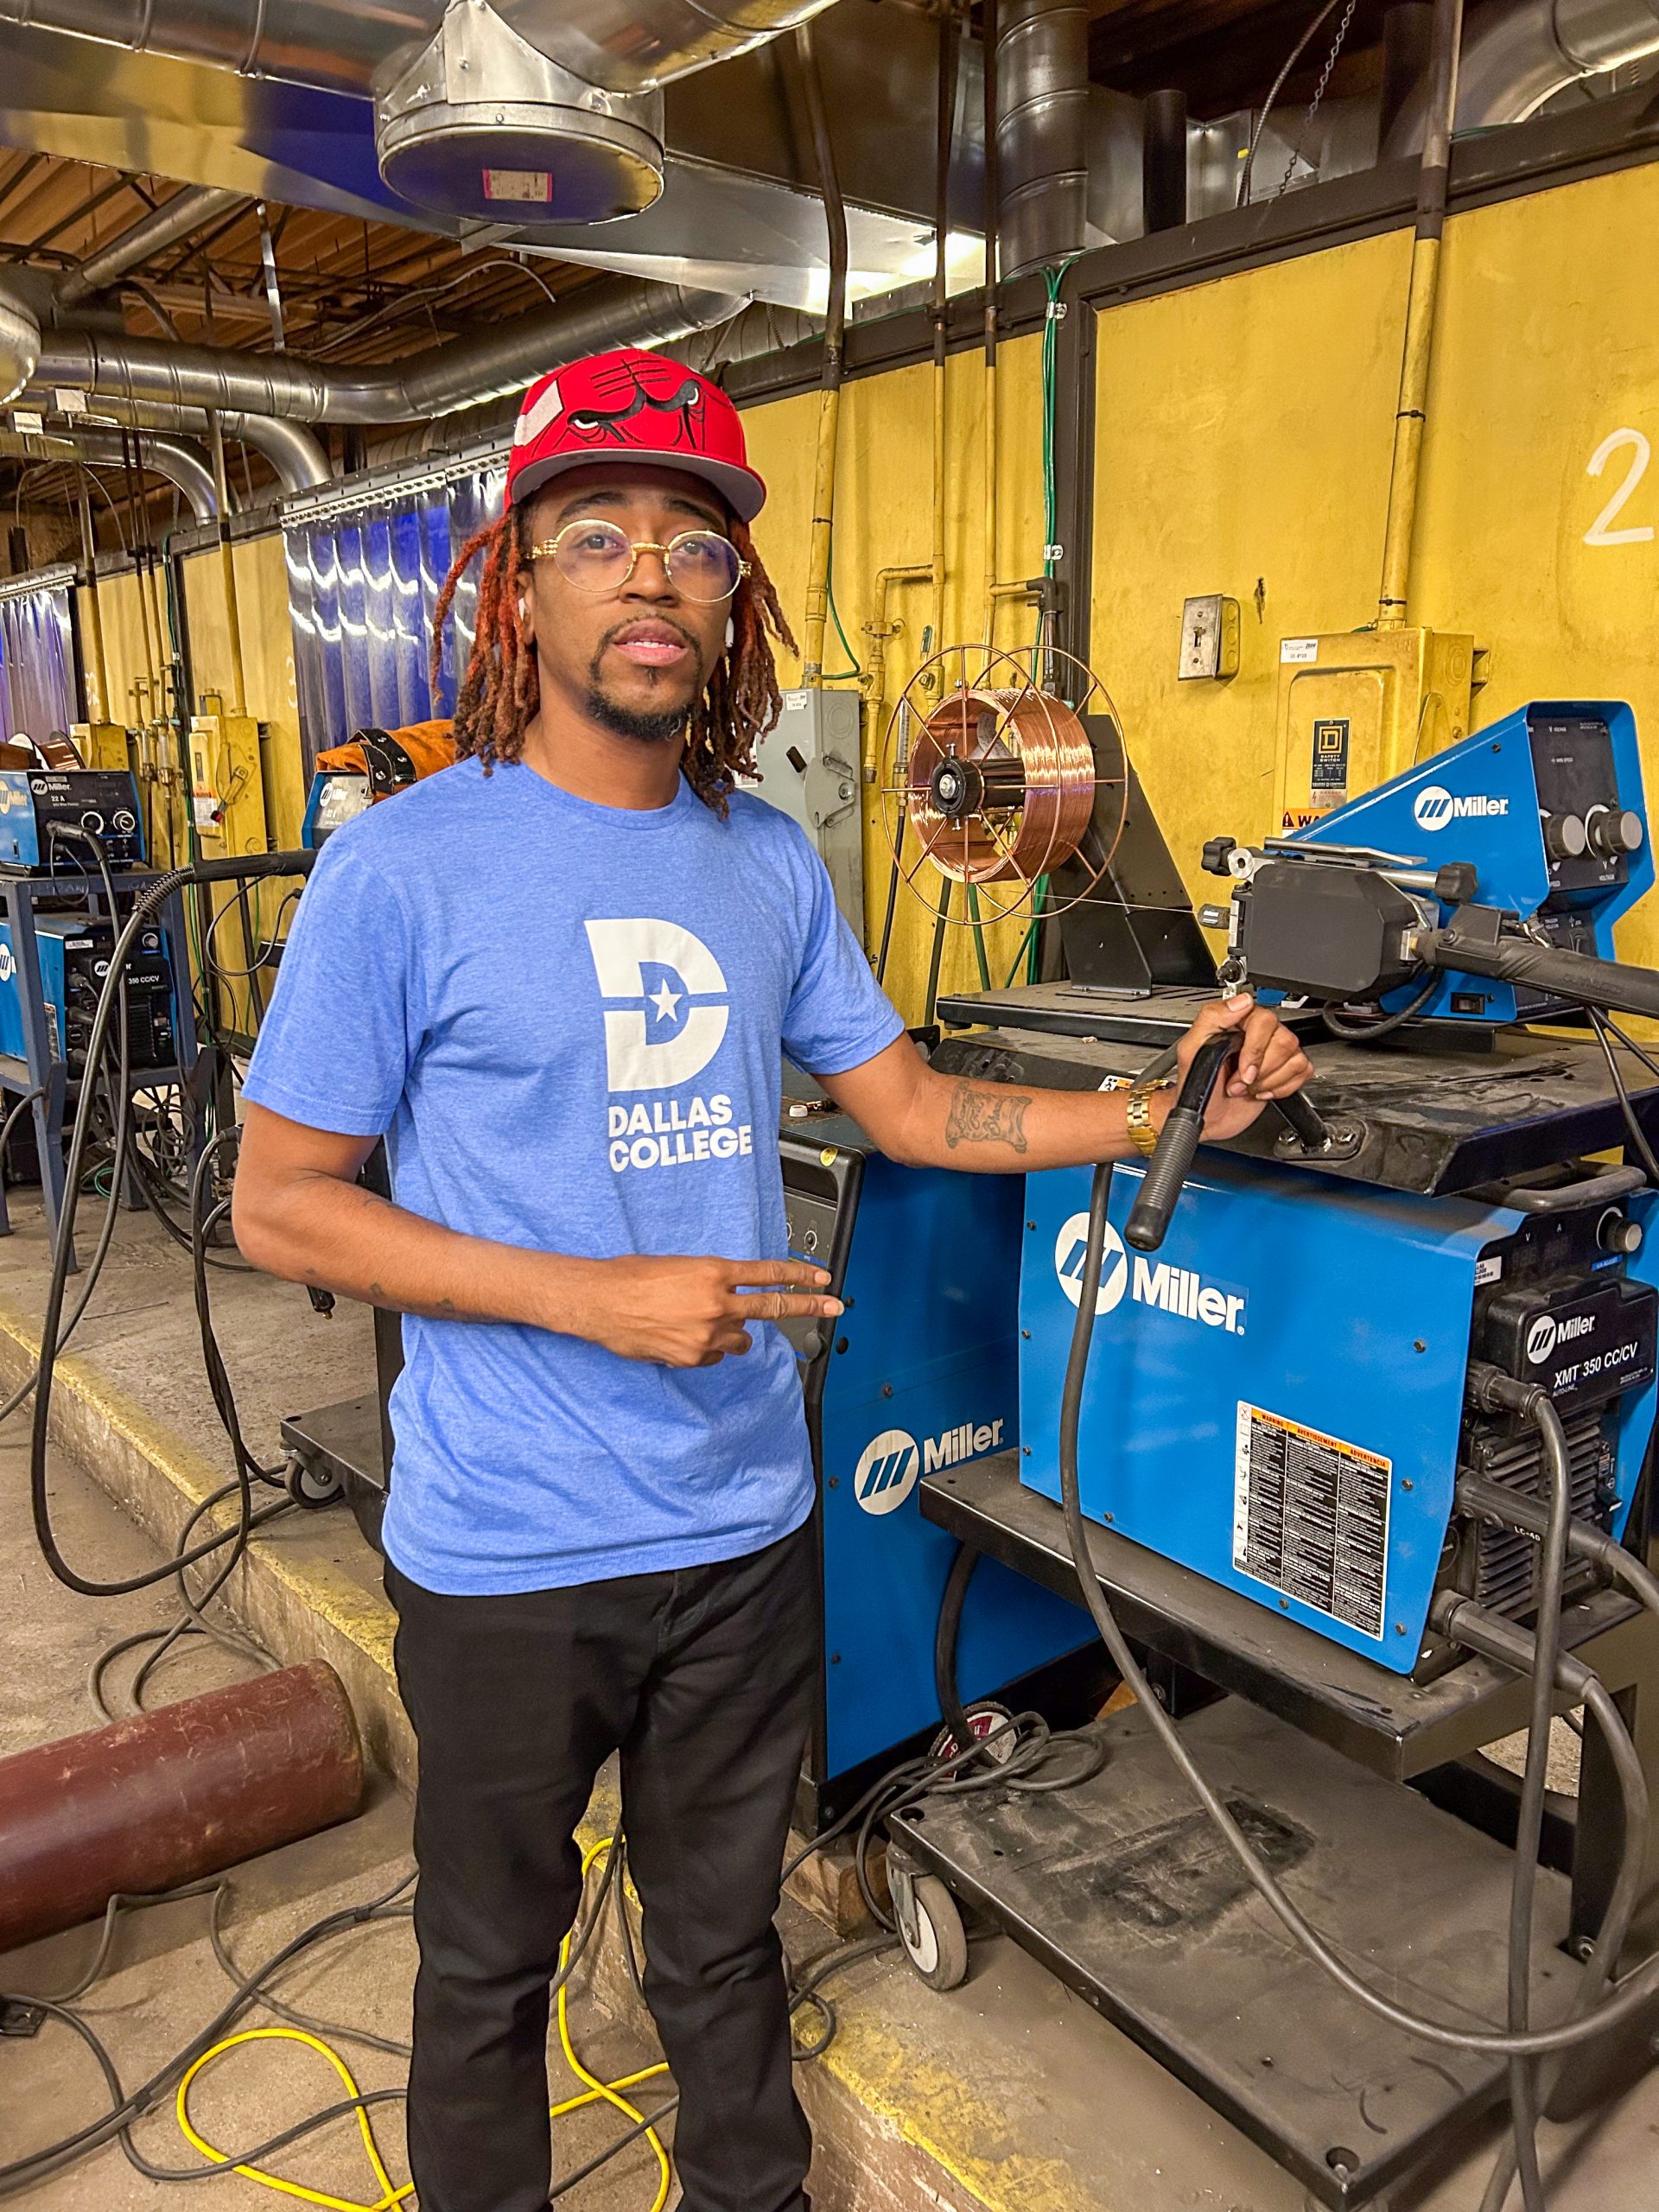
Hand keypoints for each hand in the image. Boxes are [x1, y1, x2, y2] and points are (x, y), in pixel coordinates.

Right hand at [572, 1255, 842, 1368]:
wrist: (599, 1301)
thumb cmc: (630, 1277)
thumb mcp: (678, 1266)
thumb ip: (710, 1280)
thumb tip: (727, 1291)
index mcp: (713, 1272)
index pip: (768, 1273)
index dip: (799, 1276)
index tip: (822, 1279)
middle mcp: (716, 1303)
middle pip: (771, 1307)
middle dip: (807, 1307)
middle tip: (833, 1307)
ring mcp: (706, 1333)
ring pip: (739, 1339)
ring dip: (731, 1333)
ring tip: (703, 1323)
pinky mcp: (692, 1357)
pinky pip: (712, 1356)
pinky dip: (705, 1349)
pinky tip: (681, 1337)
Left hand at [1172, 994, 1312, 1143]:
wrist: (1205, 1116)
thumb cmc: (1196, 1084)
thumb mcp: (1191, 1049)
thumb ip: (1212, 1019)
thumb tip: (1241, 1002)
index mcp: (1237, 1022)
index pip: (1264, 1020)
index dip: (1256, 1049)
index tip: (1243, 1070)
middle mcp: (1259, 1034)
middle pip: (1285, 1041)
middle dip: (1262, 1070)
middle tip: (1240, 1081)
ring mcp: (1273, 1052)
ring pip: (1295, 1057)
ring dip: (1270, 1081)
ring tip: (1248, 1087)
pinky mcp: (1285, 1071)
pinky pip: (1303, 1071)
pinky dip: (1283, 1087)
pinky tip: (1263, 1090)